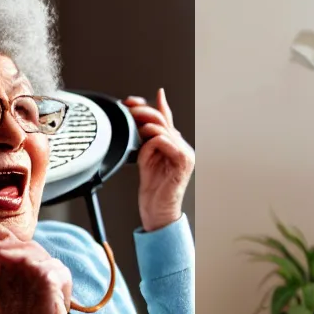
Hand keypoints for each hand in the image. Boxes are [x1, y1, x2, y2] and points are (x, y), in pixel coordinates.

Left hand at [0, 225, 71, 313]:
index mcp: (24, 264)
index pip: (9, 238)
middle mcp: (38, 264)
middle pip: (21, 241)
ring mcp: (51, 272)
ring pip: (33, 250)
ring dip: (13, 251)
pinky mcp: (58, 283)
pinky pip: (46, 267)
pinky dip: (29, 263)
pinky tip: (16, 264)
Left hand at [123, 88, 192, 231]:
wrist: (157, 213)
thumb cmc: (152, 192)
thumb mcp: (146, 160)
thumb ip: (146, 141)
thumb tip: (141, 125)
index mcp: (175, 145)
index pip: (164, 118)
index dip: (150, 106)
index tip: (132, 100)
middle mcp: (182, 146)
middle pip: (162, 119)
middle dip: (143, 112)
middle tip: (128, 110)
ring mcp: (185, 153)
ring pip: (163, 128)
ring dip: (145, 127)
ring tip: (134, 132)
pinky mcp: (183, 161)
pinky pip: (164, 142)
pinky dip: (150, 143)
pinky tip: (144, 151)